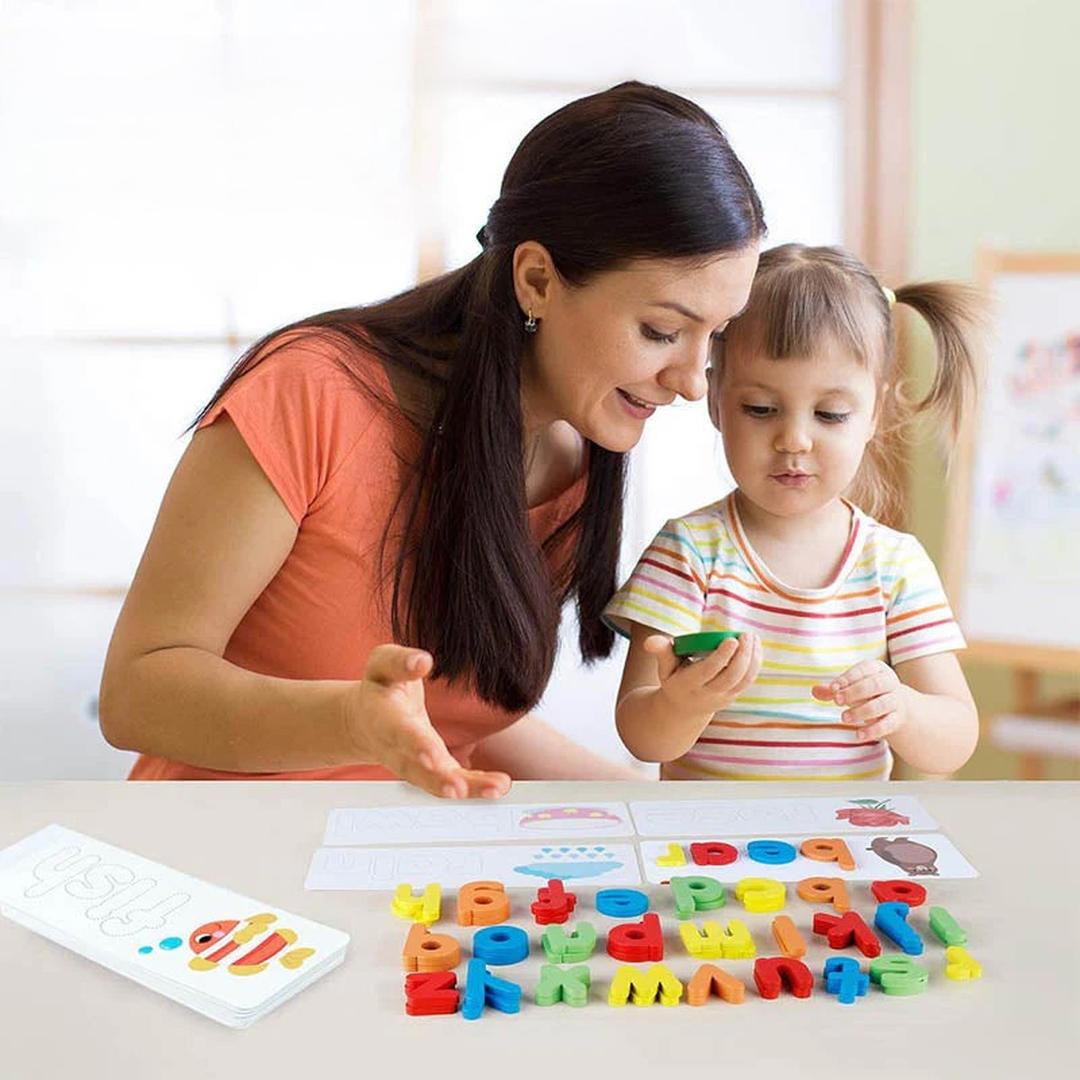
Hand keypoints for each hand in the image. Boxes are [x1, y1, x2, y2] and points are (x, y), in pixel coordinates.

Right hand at [344, 645, 511, 798]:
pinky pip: (451, 782)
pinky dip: (474, 787)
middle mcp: (397, 748)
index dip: (415, 744)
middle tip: (459, 789)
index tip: (433, 757)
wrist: (364, 721)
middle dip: (438, 778)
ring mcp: (413, 764)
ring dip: (465, 788)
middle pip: (416, 767)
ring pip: (435, 782)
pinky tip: (496, 786)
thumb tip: (423, 661)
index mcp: (383, 717)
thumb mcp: (382, 665)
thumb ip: (400, 662)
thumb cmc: (380, 688)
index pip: (399, 732)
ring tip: (494, 789)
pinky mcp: (430, 770)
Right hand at [644, 631, 761, 718]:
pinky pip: (747, 681)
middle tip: (746, 635)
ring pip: (743, 680)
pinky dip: (754, 664)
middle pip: (730, 677)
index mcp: (688, 684)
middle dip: (742, 656)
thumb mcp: (664, 667)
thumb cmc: (674, 679)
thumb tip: (650, 641)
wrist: (683, 708)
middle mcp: (707, 694)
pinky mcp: (732, 696)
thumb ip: (660, 651)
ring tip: (753, 638)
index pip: (708, 671)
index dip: (722, 656)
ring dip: (752, 659)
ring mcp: (722, 697)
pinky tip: (755, 647)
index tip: (731, 639)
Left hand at [812, 660, 909, 741]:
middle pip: (875, 685)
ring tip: (844, 718)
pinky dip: (873, 730)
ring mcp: (895, 701)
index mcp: (877, 669)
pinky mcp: (898, 719)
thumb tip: (814, 690)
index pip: (864, 669)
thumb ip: (833, 690)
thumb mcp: (851, 687)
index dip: (848, 678)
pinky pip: (887, 724)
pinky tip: (858, 735)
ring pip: (882, 704)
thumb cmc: (867, 692)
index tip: (833, 688)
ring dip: (862, 712)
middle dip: (854, 692)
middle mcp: (889, 683)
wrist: (896, 706)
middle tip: (837, 701)